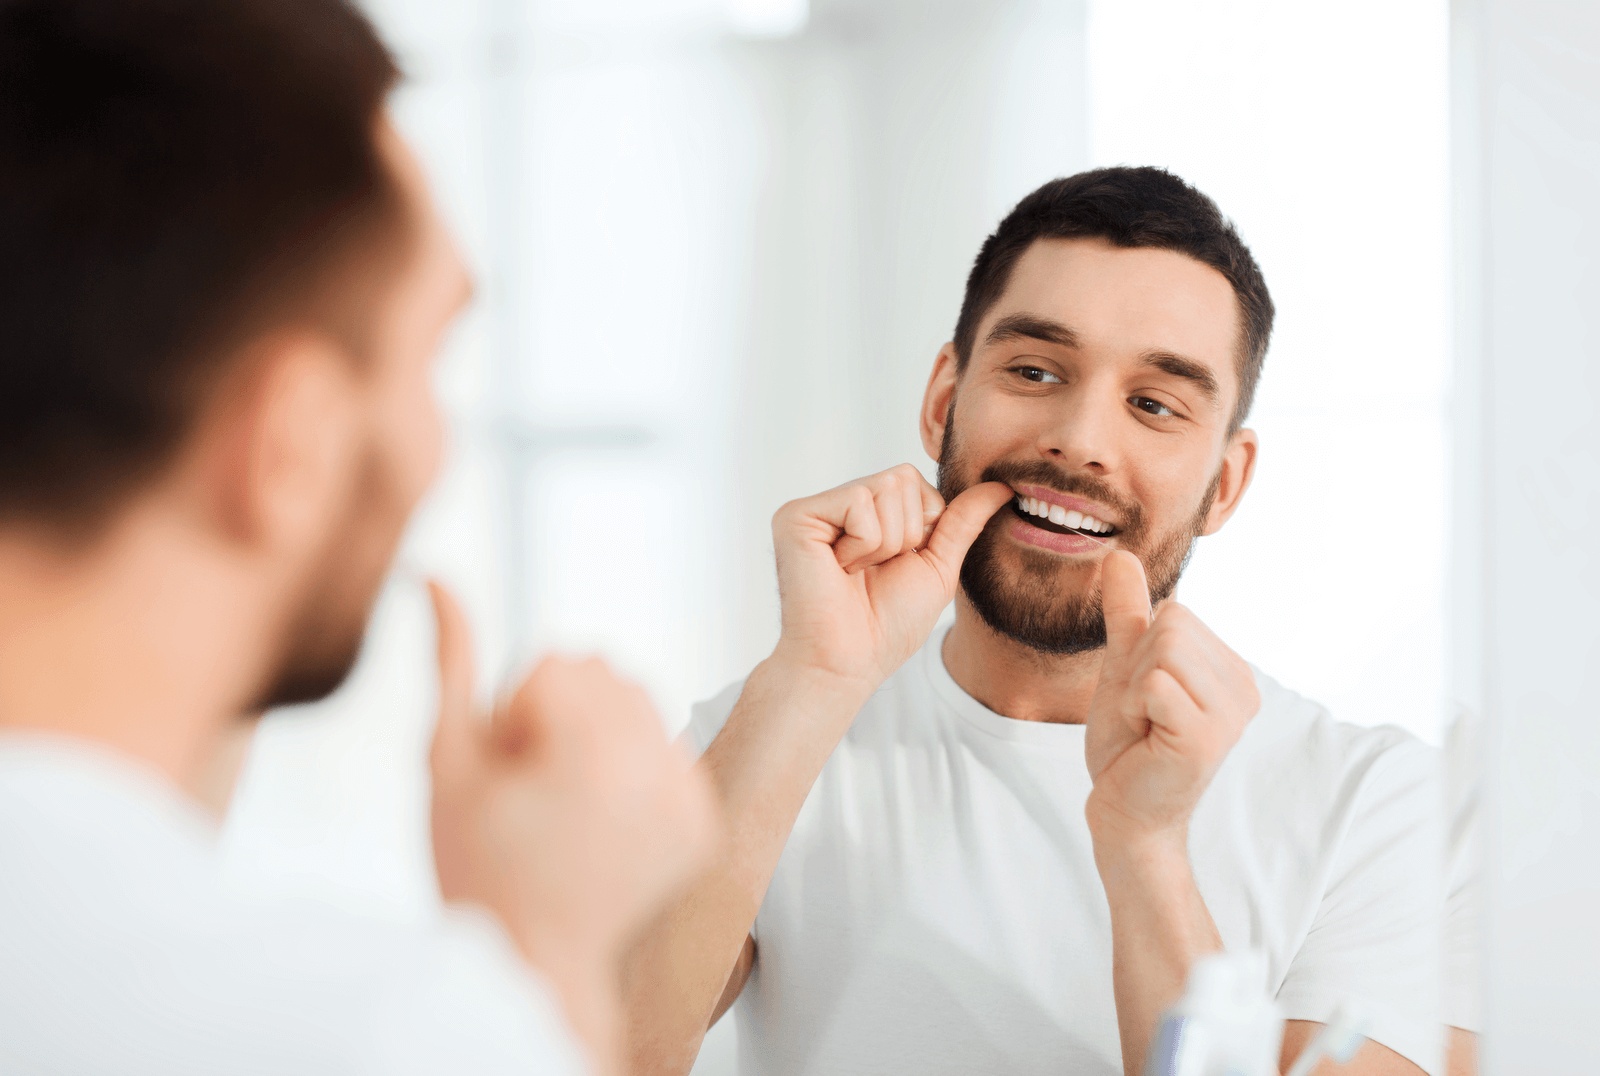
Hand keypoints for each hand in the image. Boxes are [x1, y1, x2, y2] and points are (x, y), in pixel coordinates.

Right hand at [426, 582, 717, 1050]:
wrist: (533, 962)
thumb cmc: (477, 868)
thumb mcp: (447, 761)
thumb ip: (450, 660)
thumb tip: (434, 576)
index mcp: (595, 751)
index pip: (556, 662)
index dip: (515, 714)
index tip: (510, 775)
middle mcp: (656, 768)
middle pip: (604, 672)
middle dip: (561, 715)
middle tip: (535, 790)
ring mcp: (688, 797)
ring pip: (639, 703)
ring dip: (598, 734)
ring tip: (566, 805)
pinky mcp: (704, 822)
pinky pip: (667, 747)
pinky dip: (634, 769)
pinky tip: (600, 821)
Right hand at [769, 464, 1013, 693]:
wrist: (850, 662)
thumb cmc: (888, 624)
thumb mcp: (937, 566)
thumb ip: (963, 521)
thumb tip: (1002, 485)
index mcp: (866, 513)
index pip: (915, 481)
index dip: (922, 527)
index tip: (894, 566)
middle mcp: (837, 504)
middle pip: (903, 477)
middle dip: (906, 533)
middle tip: (873, 571)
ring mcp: (815, 508)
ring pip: (885, 487)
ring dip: (886, 543)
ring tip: (855, 572)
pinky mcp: (796, 516)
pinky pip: (859, 502)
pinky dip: (864, 545)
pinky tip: (839, 569)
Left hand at [1083, 551, 1259, 844]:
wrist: (1124, 810)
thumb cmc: (1128, 745)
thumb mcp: (1125, 666)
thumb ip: (1128, 613)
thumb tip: (1120, 554)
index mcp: (1232, 670)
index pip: (1176, 611)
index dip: (1142, 652)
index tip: (1148, 698)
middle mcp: (1244, 688)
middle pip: (1171, 623)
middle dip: (1137, 667)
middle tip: (1144, 715)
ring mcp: (1231, 714)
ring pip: (1162, 649)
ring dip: (1134, 688)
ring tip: (1147, 726)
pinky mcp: (1206, 737)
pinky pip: (1153, 683)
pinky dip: (1133, 706)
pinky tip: (1147, 740)